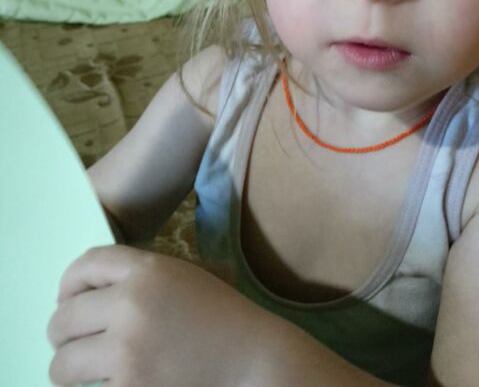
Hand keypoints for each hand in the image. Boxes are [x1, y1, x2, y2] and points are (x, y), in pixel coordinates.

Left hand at [48, 245, 269, 386]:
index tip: (68, 300)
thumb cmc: (222, 318)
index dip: (68, 284)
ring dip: (69, 369)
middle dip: (63, 335)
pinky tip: (116, 384)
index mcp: (147, 269)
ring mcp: (126, 352)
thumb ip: (140, 276)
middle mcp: (130, 304)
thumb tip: (85, 291)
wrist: (253, 362)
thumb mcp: (185, 277)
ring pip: (62, 364)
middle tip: (75, 345)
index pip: (84, 265)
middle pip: (62, 319)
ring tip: (85, 372)